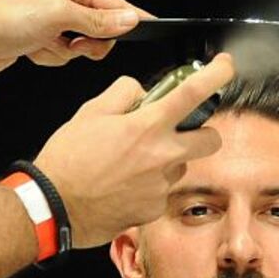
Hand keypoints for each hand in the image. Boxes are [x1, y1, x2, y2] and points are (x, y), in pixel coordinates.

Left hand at [0, 0, 147, 76]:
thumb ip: (97, 21)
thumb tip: (128, 19)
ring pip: (83, 44)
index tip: (149, 28)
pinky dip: (52, 56)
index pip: (111, 1)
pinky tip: (34, 50)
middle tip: (75, 44)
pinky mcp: (43, 37)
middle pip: (100, 26)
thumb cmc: (6, 18)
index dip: (127, 18)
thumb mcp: (59, 17)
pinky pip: (64, 54)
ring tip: (45, 44)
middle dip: (87, 41)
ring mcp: (53, 18)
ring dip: (65, 51)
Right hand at [31, 53, 235, 246]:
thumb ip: (123, 94)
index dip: (217, 74)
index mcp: (147, 126)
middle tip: (180, 131)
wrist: (54, 206)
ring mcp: (160, 186)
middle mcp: (161, 156)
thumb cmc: (67, 160)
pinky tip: (125, 185)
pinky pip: (162, 192)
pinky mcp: (153, 210)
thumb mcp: (90, 112)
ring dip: (168, 160)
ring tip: (133, 164)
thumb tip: (140, 92)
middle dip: (202, 132)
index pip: (193, 92)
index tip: (224, 67)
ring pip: (182, 167)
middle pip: (211, 140)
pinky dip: (150, 186)